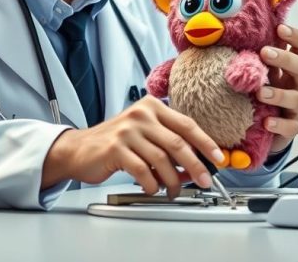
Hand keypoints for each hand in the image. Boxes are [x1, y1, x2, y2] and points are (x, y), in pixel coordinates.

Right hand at [41, 95, 224, 197]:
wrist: (78, 149)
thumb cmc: (115, 143)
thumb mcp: (145, 134)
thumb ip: (168, 144)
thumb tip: (195, 165)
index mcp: (153, 107)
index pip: (187, 124)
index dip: (206, 143)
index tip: (218, 158)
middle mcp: (141, 115)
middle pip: (178, 143)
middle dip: (195, 165)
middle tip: (204, 180)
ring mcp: (128, 131)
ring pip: (162, 159)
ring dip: (172, 180)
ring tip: (173, 191)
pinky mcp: (115, 148)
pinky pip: (143, 170)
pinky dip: (151, 184)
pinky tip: (152, 188)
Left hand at [258, 23, 297, 153]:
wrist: (261, 126)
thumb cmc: (258, 91)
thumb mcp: (257, 71)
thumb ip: (251, 55)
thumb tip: (228, 30)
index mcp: (290, 66)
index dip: (295, 36)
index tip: (279, 28)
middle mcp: (297, 83)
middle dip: (284, 58)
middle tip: (264, 53)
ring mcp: (296, 106)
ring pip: (296, 97)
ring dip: (278, 94)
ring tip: (260, 93)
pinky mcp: (291, 126)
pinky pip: (291, 126)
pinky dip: (279, 124)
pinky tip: (266, 122)